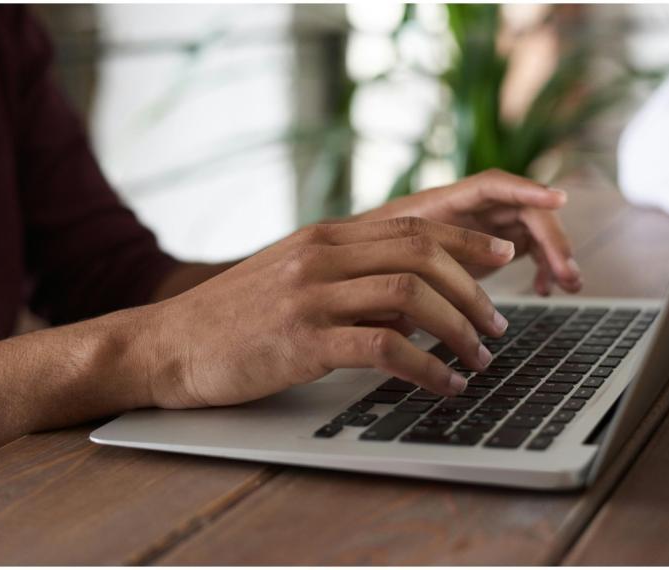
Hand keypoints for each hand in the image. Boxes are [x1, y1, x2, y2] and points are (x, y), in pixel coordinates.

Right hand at [139, 217, 515, 408]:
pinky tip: (444, 385)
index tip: (502, 255)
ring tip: (479, 357)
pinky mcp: (302, 340)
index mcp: (323, 237)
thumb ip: (349, 280)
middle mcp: (321, 256)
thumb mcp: (292, 280)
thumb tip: (412, 304)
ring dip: (458, 329)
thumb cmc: (232, 319)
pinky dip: (426, 368)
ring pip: (411, 296)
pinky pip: (384, 348)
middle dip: (474, 289)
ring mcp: (310, 295)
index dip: (467, 239)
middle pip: (422, 254)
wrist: (165, 345)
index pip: (413, 226)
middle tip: (497, 324)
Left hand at [355, 169, 581, 295]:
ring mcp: (483, 226)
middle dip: (552, 238)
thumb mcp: (388, 259)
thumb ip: (419, 262)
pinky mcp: (490, 246)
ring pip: (532, 230)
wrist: (359, 263)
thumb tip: (459, 276)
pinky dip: (540, 266)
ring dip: (554, 254)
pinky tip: (545, 289)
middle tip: (567, 272)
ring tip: (568, 284)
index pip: (493, 186)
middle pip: (524, 210)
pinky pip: (527, 249)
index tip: (559, 201)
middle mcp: (470, 208)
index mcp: (445, 201)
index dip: (527, 189)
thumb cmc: (368, 255)